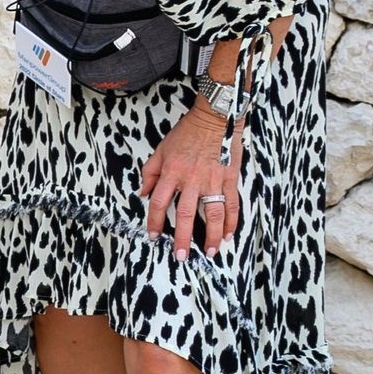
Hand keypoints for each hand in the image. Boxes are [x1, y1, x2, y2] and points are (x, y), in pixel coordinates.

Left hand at [142, 101, 241, 261]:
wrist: (214, 118)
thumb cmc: (187, 133)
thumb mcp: (161, 150)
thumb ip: (150, 172)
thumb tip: (141, 193)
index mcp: (171, 173)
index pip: (158, 202)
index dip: (154, 221)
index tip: (153, 235)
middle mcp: (191, 179)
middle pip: (184, 215)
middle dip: (181, 238)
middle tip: (181, 255)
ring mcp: (212, 180)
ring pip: (212, 214)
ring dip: (210, 236)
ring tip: (209, 252)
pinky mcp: (230, 179)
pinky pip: (231, 204)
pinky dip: (231, 222)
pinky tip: (228, 235)